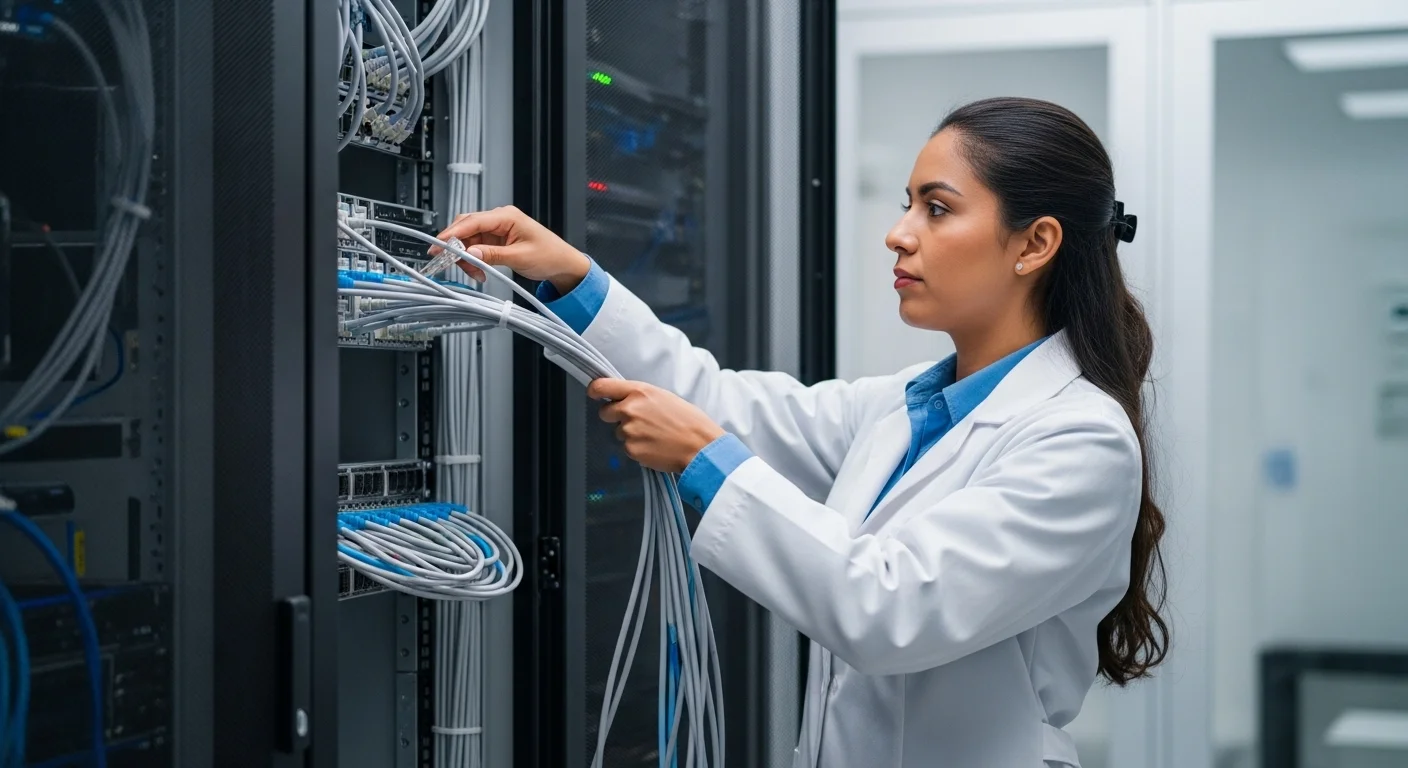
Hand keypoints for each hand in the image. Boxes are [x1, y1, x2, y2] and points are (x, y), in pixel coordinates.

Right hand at [432, 205, 590, 292]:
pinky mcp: (496, 242)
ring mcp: (497, 231)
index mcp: (506, 216)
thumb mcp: (519, 257)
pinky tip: (479, 271)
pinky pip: (476, 249)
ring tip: (475, 273)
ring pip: (469, 241)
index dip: (452, 233)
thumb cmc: (550, 255)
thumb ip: (492, 255)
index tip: (439, 245)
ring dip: (466, 258)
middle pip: (466, 228)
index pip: (472, 221)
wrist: (563, 265)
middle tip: (446, 262)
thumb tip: (469, 253)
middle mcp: (499, 220)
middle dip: (456, 247)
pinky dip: (474, 261)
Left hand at [587, 379, 725, 473]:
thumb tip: (624, 400)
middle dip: (615, 417)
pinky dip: (637, 449)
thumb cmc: (688, 421)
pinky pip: (627, 448)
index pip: (602, 386)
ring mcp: (629, 430)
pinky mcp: (631, 449)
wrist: (700, 446)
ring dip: (630, 435)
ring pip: (618, 432)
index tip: (594, 394)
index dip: (595, 391)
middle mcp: (630, 409)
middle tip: (636, 422)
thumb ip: (640, 397)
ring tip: (654, 436)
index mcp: (639, 391)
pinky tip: (654, 447)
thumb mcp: (664, 397)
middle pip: (605, 413)